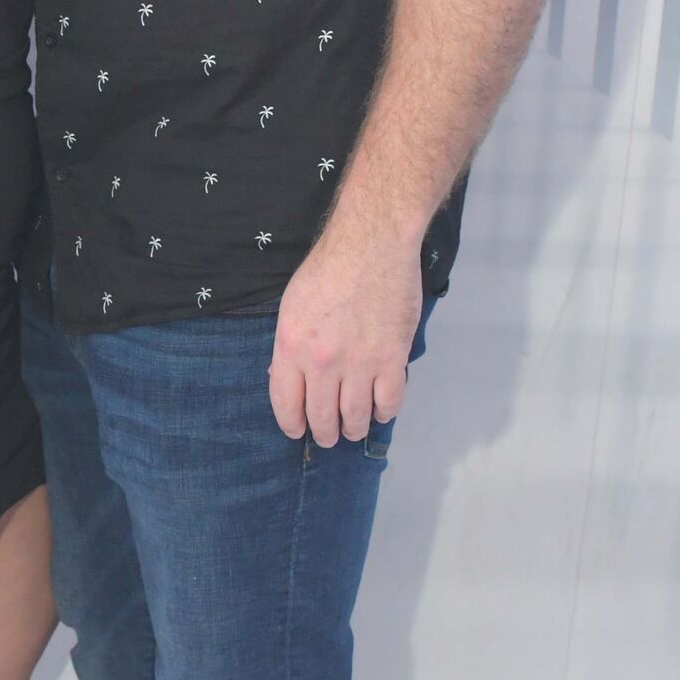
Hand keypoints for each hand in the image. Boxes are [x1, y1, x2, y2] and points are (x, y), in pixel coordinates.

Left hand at [268, 225, 421, 446]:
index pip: (287, 404)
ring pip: (356, 416)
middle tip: (329, 435)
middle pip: (322, 417)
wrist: (372, 243)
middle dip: (325, 433)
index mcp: (292, 347)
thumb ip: (290, 346)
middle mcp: (323, 362)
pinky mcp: (392, 358)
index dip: (292, 425)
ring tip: (354, 428)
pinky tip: (381, 411)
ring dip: (354, 428)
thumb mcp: (292, 306)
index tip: (298, 431)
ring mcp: (360, 363)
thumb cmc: (328, 267)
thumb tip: (288, 378)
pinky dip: (385, 413)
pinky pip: (389, 402)